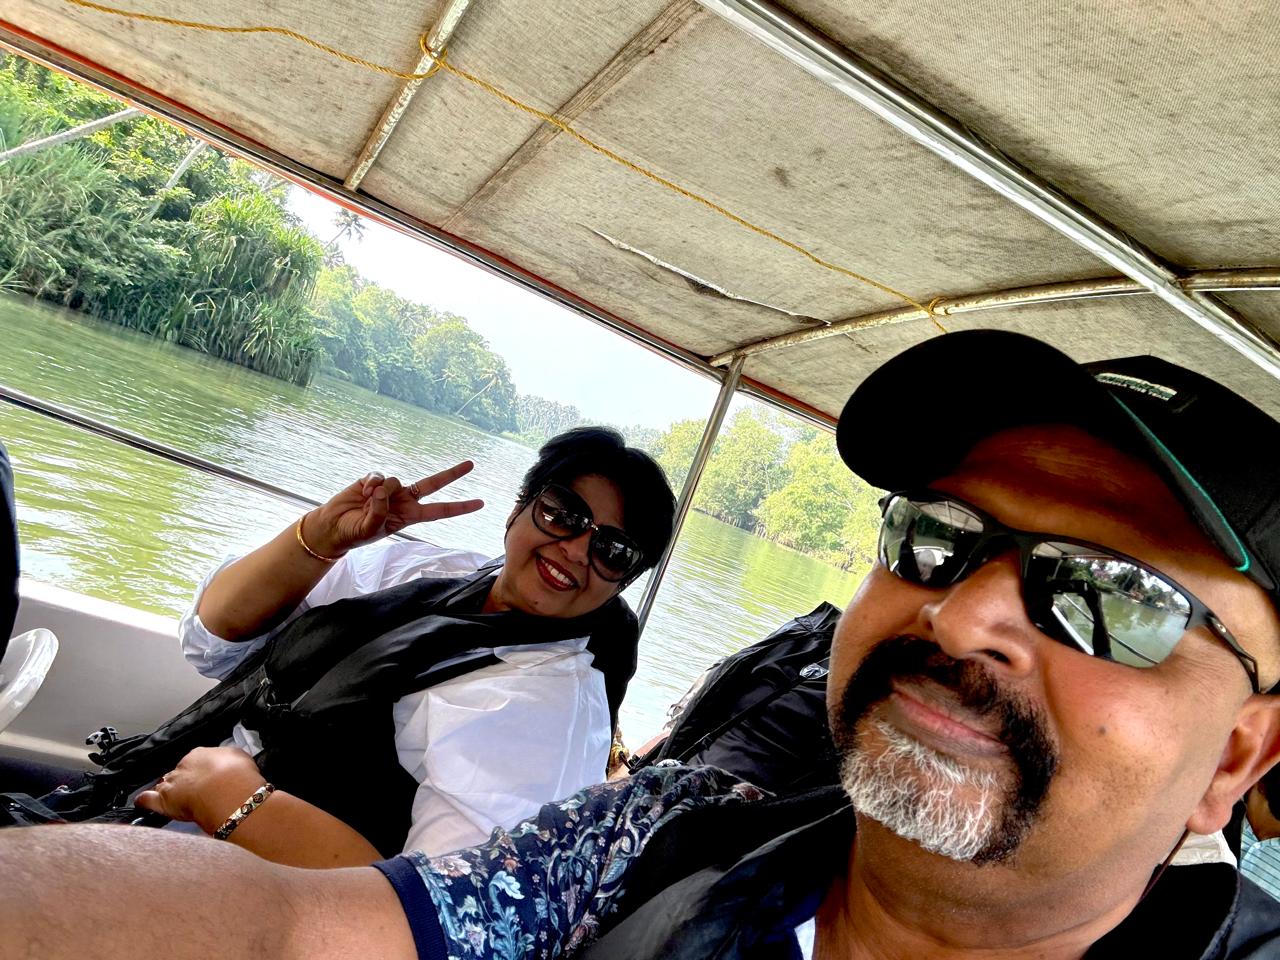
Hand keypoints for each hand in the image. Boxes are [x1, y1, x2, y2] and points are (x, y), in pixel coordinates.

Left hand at [135, 746, 264, 832]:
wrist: (228, 793)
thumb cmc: (238, 776)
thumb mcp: (240, 757)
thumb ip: (229, 758)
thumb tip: (228, 759)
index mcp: (200, 753)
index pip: (196, 760)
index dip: (202, 770)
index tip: (208, 777)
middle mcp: (182, 766)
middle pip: (179, 773)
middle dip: (184, 780)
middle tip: (196, 790)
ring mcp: (171, 783)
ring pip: (163, 784)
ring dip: (166, 789)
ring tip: (172, 797)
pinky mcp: (162, 802)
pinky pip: (147, 800)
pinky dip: (143, 801)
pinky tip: (141, 802)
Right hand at [301, 461, 484, 557]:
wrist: (333, 527)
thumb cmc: (354, 533)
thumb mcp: (369, 530)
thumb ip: (378, 513)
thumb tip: (383, 491)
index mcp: (409, 516)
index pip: (439, 511)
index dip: (460, 507)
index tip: (480, 503)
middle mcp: (404, 500)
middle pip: (432, 484)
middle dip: (452, 474)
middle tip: (472, 464)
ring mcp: (390, 489)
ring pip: (397, 481)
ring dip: (382, 491)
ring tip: (366, 502)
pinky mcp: (373, 480)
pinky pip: (379, 475)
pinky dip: (371, 483)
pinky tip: (362, 492)